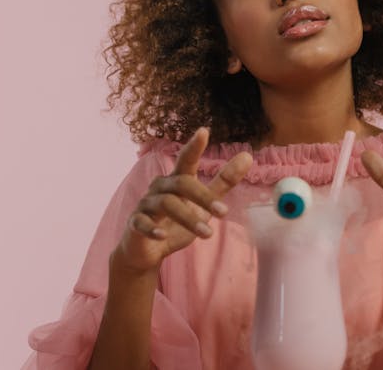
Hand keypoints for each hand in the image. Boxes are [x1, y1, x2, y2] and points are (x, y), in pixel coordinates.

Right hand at [114, 127, 252, 274]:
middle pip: (182, 183)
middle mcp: (161, 187)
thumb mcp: (204, 203)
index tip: (204, 131)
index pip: (187, 159)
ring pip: (166, 203)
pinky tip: (162, 235)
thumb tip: (248, 156)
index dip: (194, 146)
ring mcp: (146, 204)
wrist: (146, 251)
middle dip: (204, 197)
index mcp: (178, 180)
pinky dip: (152, 228)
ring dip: (188, 217)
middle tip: (224, 212)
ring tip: (207, 233)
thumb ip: (223, 182)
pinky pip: (141, 222)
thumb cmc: (177, 222)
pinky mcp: (134, 223)